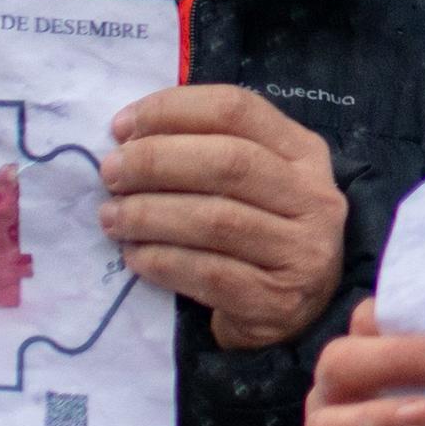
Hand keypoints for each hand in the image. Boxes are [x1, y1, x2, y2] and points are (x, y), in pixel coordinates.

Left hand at [104, 81, 348, 352]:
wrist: (291, 315)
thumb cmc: (255, 236)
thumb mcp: (251, 184)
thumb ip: (206, 152)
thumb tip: (128, 138)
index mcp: (304, 153)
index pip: (238, 110)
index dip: (174, 110)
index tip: (121, 127)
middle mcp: (314, 196)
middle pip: (229, 162)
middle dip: (156, 162)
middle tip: (110, 173)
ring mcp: (302, 251)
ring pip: (216, 220)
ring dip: (150, 215)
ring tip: (111, 218)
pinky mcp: (277, 300)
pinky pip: (210, 274)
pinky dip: (163, 262)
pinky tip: (135, 257)